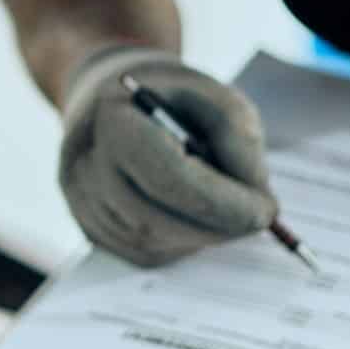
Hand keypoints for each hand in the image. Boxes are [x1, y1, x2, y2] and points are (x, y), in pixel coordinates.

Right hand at [57, 45, 276, 265]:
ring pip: (152, 242)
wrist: (113, 102)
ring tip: (231, 212)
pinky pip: (144, 253)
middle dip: (218, 226)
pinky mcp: (91, 229)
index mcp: (110, 122)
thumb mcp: (213, 95)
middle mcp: (85, 167)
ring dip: (203, 236)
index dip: (222, 201)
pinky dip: (182, 242)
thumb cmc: (168, 98)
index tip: (267, 209)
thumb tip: (254, 194)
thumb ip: (237, 136)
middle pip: (156, 219)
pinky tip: (197, 218)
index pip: (167, 177)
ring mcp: (82, 202)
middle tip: (261, 217)